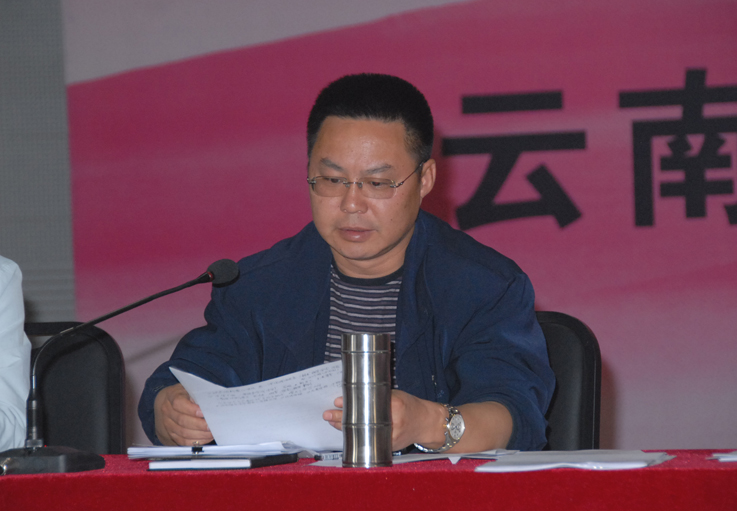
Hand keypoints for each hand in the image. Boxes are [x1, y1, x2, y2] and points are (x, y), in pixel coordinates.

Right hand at [154, 383, 213, 445]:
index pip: (178, 403)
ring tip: (212, 432)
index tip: (203, 412)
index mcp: (172, 395)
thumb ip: (198, 395)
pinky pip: (183, 441)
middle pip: (182, 420)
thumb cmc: (186, 394)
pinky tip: (206, 438)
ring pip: (183, 432)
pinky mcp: (172, 434)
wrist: (172, 401)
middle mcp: (167, 410)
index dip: (191, 409)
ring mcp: (168, 423)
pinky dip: (196, 441)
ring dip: (200, 434)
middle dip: (199, 424)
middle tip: (211, 425)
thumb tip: (210, 406)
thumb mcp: (191, 389)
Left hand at [322, 390, 446, 450]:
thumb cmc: (411, 406)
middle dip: (341, 417)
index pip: (368, 404)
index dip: (350, 405)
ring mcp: (391, 436)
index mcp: (396, 404)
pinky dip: (356, 435)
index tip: (337, 401)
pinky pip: (368, 440)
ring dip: (345, 427)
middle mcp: (393, 421)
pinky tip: (346, 431)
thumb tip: (351, 396)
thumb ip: (377, 395)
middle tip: (328, 414)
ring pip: (362, 433)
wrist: (426, 423)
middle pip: (361, 420)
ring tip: (331, 421)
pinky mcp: (389, 446)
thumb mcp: (396, 395)